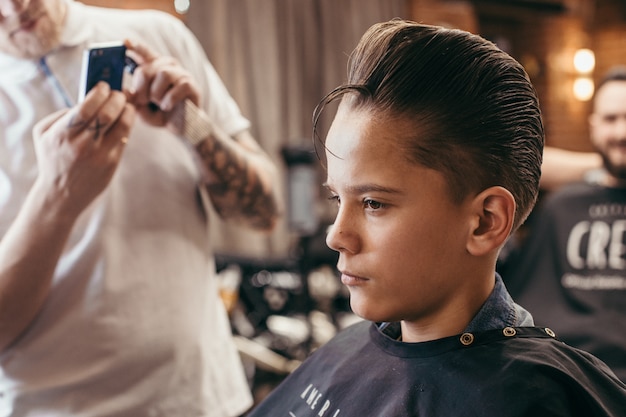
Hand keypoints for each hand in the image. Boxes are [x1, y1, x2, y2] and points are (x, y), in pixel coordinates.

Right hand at [32, 82, 135, 217]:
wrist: (61, 193)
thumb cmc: (53, 158)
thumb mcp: (45, 134)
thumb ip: (62, 114)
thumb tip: (88, 99)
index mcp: (63, 134)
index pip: (86, 107)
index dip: (100, 92)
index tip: (104, 86)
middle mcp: (82, 145)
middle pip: (107, 114)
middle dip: (117, 98)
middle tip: (119, 93)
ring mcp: (99, 155)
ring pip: (122, 126)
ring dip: (128, 110)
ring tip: (126, 105)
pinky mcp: (112, 163)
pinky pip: (124, 138)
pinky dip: (127, 125)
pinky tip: (125, 119)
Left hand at [124, 39, 200, 135]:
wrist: (181, 127)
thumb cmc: (161, 114)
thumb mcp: (141, 107)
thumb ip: (132, 98)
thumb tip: (124, 90)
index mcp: (153, 67)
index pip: (144, 52)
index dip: (135, 46)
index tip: (125, 42)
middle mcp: (167, 66)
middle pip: (147, 68)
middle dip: (141, 88)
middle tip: (144, 101)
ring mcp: (181, 74)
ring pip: (163, 75)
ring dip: (156, 94)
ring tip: (159, 105)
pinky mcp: (191, 85)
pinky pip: (177, 88)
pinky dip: (169, 101)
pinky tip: (168, 107)